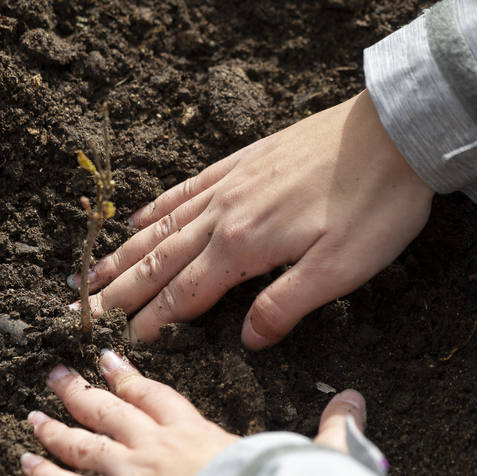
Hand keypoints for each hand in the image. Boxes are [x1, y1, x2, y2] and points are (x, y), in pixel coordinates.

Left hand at [21, 350, 367, 475]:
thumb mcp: (315, 457)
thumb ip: (334, 429)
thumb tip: (356, 401)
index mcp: (199, 431)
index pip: (157, 395)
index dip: (130, 377)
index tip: (109, 358)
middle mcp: (158, 446)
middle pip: (110, 411)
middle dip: (81, 391)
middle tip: (56, 373)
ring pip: (83, 445)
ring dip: (55, 428)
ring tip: (32, 413)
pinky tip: (23, 464)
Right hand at [72, 90, 433, 348]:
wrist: (395, 133)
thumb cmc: (376, 205)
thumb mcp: (342, 270)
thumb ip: (288, 305)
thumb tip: (248, 340)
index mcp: (245, 246)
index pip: (186, 293)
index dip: (153, 321)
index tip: (122, 342)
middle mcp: (226, 213)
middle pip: (161, 260)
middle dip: (120, 290)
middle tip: (81, 312)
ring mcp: (231, 183)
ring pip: (164, 225)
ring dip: (126, 253)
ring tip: (91, 273)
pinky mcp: (245, 161)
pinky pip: (188, 188)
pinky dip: (158, 206)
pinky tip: (139, 217)